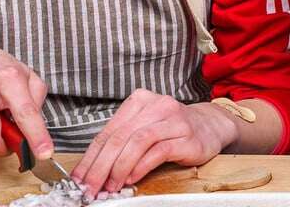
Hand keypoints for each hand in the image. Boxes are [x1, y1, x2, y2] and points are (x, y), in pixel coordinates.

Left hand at [70, 90, 238, 195]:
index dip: (90, 157)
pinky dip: (140, 167)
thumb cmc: (172, 129)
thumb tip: (93, 170)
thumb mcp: (144, 128)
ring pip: (136, 143)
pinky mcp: (185, 136)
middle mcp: (156, 105)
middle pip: (119, 137)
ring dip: (118, 169)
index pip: (108, 131)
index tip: (79, 179)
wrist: (210, 126)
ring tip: (110, 187)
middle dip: (100, 167)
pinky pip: (157, 152)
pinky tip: (131, 179)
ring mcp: (172, 119)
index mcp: (140, 100)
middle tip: (90, 188)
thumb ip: (122, 143)